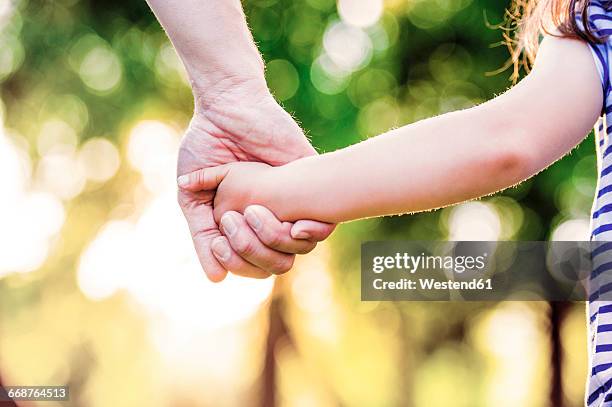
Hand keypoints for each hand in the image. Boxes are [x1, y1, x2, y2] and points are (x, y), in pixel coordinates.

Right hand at [177, 79, 334, 281]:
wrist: (229, 108)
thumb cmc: (207, 146)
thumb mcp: (192, 196)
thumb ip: (203, 235)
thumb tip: (216, 279)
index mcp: (244, 225)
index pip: (251, 265)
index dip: (236, 262)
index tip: (220, 240)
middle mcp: (270, 220)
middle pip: (276, 264)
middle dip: (250, 252)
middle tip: (232, 219)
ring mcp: (293, 205)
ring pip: (297, 250)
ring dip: (270, 239)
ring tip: (248, 210)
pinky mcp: (313, 186)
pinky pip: (323, 226)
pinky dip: (308, 232)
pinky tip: (287, 221)